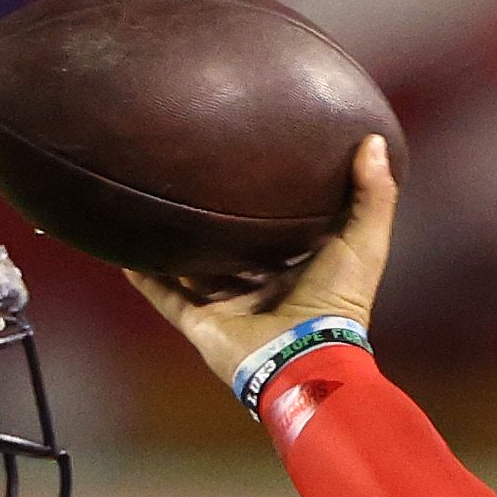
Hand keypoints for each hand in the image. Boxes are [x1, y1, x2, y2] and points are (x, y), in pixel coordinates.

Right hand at [125, 134, 398, 385]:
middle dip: (219, 223)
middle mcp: (261, 290)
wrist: (305, 356)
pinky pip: (164, 294)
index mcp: (299, 274)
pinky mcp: (200, 323)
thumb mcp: (364, 241)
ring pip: (194, 271)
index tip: (256, 168)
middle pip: (233, 250)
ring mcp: (228, 308)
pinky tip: (122, 250)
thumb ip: (373, 194)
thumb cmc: (339, 302)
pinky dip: (144, 274)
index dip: (271, 205)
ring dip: (175, 246)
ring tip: (153, 208)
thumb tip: (374, 140)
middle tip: (197, 180)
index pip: (281, 233)